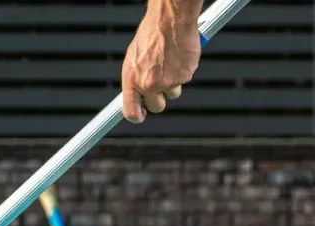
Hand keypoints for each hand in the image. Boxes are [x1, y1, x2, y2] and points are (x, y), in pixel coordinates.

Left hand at [121, 2, 201, 123]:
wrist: (170, 20)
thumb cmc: (152, 34)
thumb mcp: (135, 57)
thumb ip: (136, 77)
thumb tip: (136, 94)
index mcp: (132, 79)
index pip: (130, 111)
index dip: (136, 116)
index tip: (141, 115)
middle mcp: (148, 84)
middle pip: (156, 107)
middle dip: (159, 98)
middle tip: (161, 83)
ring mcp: (167, 82)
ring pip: (172, 94)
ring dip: (173, 83)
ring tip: (170, 62)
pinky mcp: (183, 77)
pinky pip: (184, 81)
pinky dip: (183, 71)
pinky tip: (178, 56)